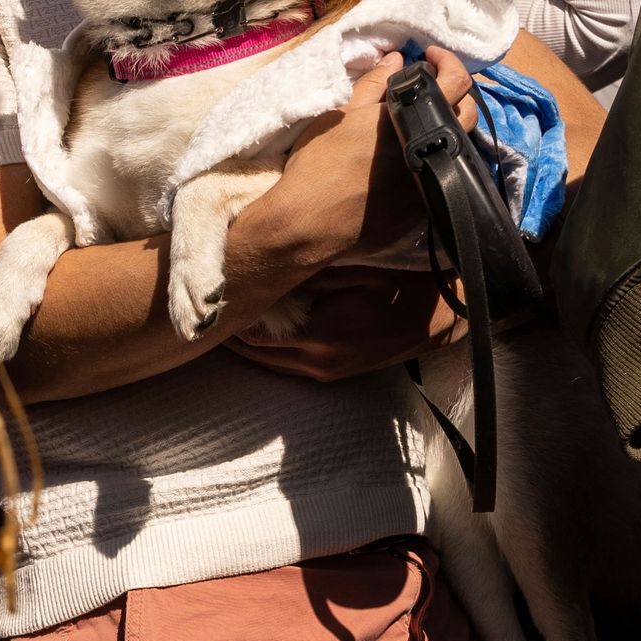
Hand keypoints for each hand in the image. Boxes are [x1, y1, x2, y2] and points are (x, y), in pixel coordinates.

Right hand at [226, 50, 474, 294]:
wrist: (308, 225)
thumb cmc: (317, 165)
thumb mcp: (340, 116)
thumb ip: (373, 86)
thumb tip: (397, 59)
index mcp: (410, 121)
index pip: (454, 82)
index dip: (449, 62)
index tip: (432, 58)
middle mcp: (429, 151)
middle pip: (467, 114)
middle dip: (456, 95)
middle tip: (431, 91)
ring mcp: (430, 183)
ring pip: (458, 147)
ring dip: (446, 128)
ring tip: (421, 124)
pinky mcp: (424, 211)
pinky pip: (441, 176)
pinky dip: (432, 161)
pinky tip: (409, 162)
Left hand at [228, 268, 457, 381]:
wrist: (436, 322)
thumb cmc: (401, 287)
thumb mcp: (358, 271)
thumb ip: (313, 272)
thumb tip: (270, 265)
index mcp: (321, 334)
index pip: (255, 329)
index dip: (231, 312)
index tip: (214, 290)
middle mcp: (316, 362)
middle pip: (252, 350)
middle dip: (229, 329)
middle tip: (204, 307)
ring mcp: (322, 373)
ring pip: (264, 362)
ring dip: (242, 342)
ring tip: (218, 318)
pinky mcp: (328, 375)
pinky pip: (282, 365)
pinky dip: (262, 349)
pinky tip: (249, 331)